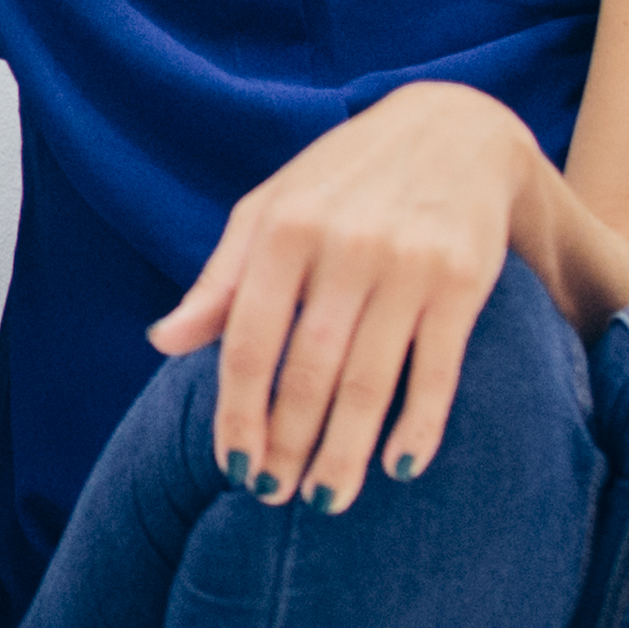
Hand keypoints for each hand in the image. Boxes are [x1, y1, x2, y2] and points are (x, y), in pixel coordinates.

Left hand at [145, 82, 586, 511]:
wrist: (457, 127)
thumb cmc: (344, 179)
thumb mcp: (271, 209)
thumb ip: (221, 279)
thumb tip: (164, 341)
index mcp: (285, 229)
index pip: (249, 341)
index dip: (237, 412)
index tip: (233, 466)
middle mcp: (346, 247)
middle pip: (306, 372)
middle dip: (286, 444)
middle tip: (272, 496)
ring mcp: (409, 265)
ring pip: (368, 381)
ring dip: (344, 452)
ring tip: (325, 500)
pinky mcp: (464, 281)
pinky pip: (436, 370)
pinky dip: (419, 425)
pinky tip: (398, 466)